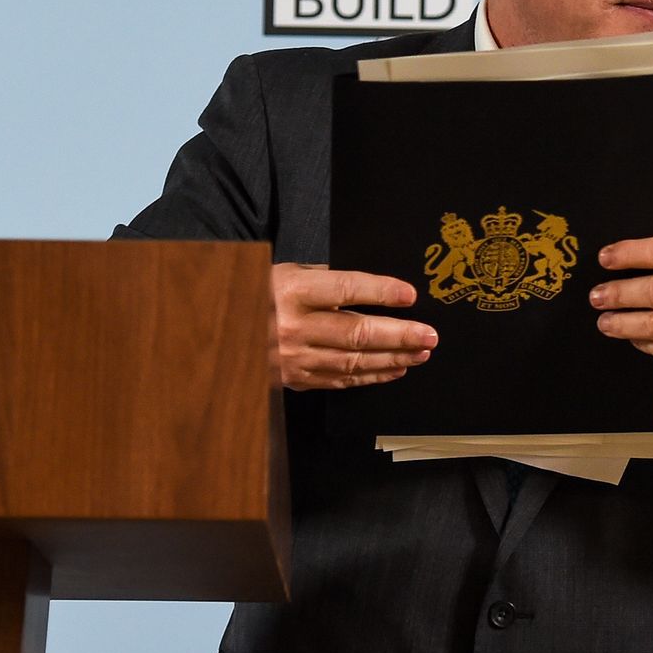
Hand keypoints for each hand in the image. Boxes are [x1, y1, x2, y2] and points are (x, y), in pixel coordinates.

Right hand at [270, 263, 437, 390]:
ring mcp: (294, 358)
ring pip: (353, 361)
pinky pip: (341, 379)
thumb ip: (325, 278)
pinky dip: (371, 375)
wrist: (223, 330)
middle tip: (429, 335)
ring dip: (393, 358)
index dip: (380, 292)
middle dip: (399, 335)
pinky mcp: (296, 379)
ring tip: (421, 352)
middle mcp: (292, 327)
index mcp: (290, 291)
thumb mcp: (285, 273)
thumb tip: (372, 286)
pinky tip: (395, 369)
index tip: (409, 294)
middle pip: (356, 333)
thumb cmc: (259, 294)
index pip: (344, 289)